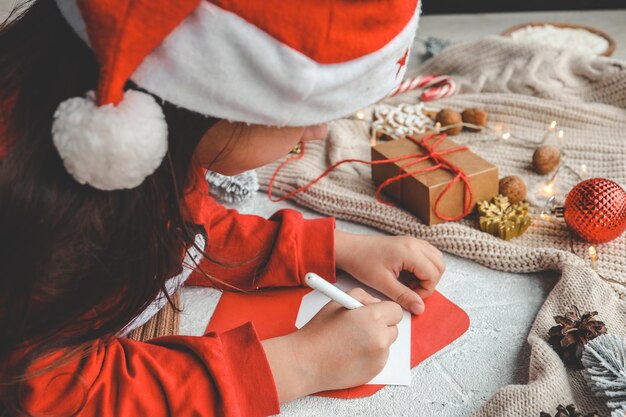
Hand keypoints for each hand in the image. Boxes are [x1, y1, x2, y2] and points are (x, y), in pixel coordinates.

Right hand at [262, 288, 401, 401]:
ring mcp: (379, 358)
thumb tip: (376, 303)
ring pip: (387, 344)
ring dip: (376, 341)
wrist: (306, 362)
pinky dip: (370, 355)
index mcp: (373, 318)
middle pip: (394, 328)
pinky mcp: (375, 372)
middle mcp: (380, 339)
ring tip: (352, 341)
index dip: (384, 311)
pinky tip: (351, 353)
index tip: (374, 313)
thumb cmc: (319, 331)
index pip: (395, 311)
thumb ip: (362, 297)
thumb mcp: (338, 301)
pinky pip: (380, 358)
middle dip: (381, 326)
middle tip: (362, 326)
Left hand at [334, 231, 444, 314]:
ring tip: (410, 283)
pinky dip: (423, 267)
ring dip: (428, 274)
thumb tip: (419, 308)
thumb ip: (403, 296)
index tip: (412, 297)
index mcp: (410, 252)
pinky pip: (426, 254)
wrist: (349, 249)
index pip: (433, 274)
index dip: (425, 290)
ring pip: (435, 259)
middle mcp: (414, 244)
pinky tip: (408, 275)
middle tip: (412, 291)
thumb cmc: (362, 261)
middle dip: (429, 282)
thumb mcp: (383, 284)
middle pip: (439, 265)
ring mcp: (412, 242)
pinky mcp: (408, 243)